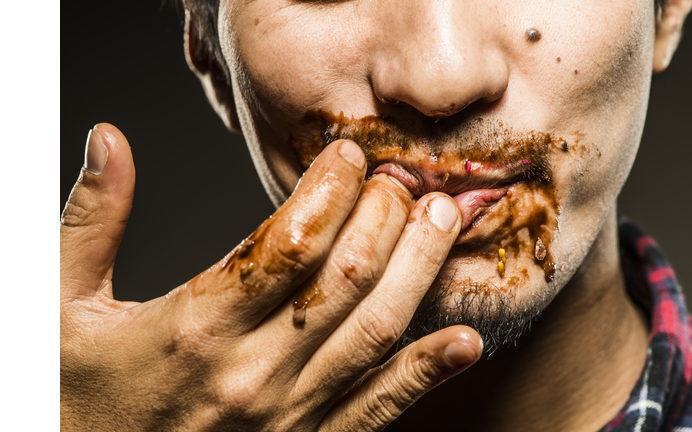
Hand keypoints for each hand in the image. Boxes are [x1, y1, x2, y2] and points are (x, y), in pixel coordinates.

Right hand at [60, 123, 482, 430]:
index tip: (348, 156)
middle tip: (399, 176)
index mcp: (192, 328)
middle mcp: (250, 373)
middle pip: (344, 280)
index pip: (287, 243)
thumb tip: (108, 141)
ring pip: (373, 333)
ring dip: (418, 270)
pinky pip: (377, 410)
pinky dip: (425, 374)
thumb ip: (88, 222)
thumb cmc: (71, 399)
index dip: (329, 190)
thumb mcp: (56, 307)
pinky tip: (464, 341)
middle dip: (383, 217)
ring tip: (443, 219)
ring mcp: (286, 417)